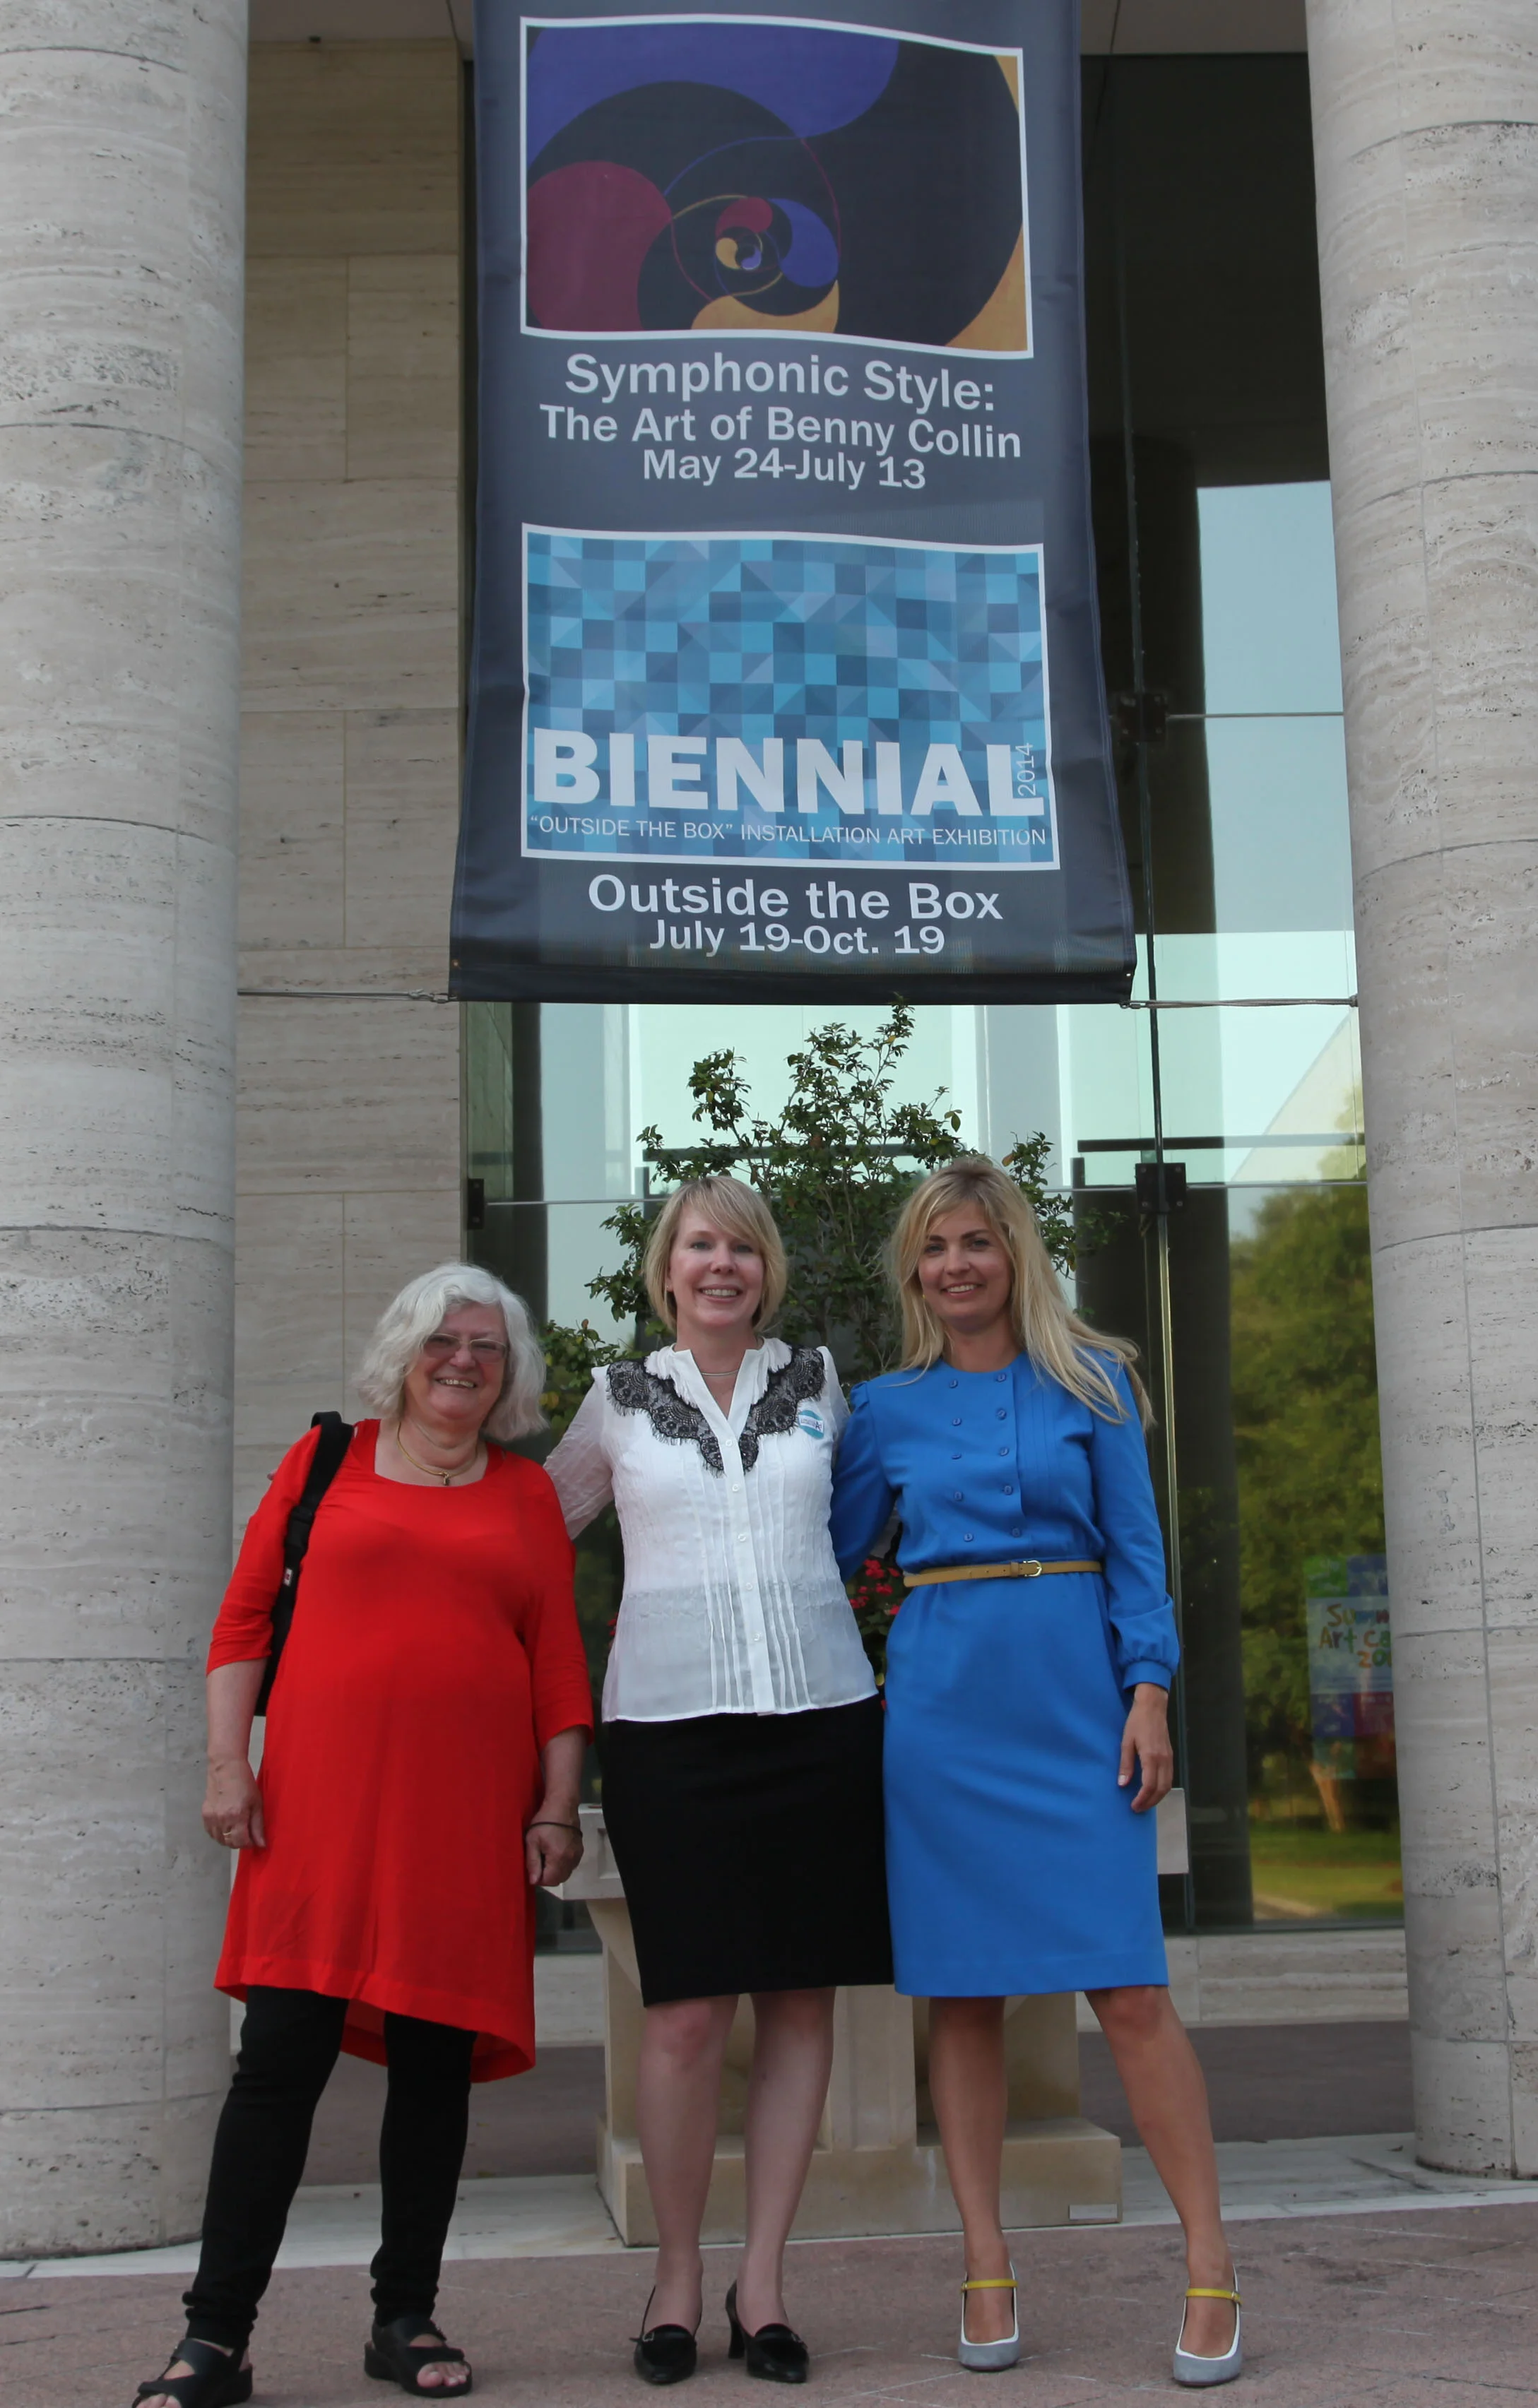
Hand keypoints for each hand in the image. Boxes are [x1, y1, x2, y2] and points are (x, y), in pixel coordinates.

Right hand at [203, 1756, 265, 1848]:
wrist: (226, 1768)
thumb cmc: (245, 1783)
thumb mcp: (257, 1803)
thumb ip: (258, 1826)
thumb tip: (261, 1844)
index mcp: (236, 1816)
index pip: (240, 1842)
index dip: (248, 1844)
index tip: (253, 1839)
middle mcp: (221, 1819)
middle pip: (229, 1843)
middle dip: (239, 1842)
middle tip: (246, 1833)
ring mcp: (211, 1818)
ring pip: (219, 1840)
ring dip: (229, 1839)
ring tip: (236, 1827)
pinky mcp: (204, 1815)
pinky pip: (211, 1833)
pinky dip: (219, 1833)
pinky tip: (226, 1824)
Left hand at [525, 1805, 583, 1888]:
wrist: (562, 1805)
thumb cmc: (544, 1822)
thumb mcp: (532, 1841)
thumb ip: (533, 1863)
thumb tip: (533, 1882)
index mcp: (558, 1859)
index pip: (549, 1881)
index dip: (539, 1878)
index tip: (533, 1867)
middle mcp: (571, 1860)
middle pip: (559, 1880)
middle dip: (548, 1876)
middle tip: (539, 1862)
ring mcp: (577, 1855)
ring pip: (566, 1873)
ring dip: (556, 1871)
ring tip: (547, 1856)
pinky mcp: (580, 1850)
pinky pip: (571, 1865)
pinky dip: (563, 1865)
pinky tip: (556, 1852)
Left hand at [1118, 1684, 1173, 1813]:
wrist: (1152, 1707)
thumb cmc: (1136, 1723)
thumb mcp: (1126, 1742)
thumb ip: (1125, 1764)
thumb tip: (1122, 1784)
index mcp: (1151, 1756)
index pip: (1149, 1785)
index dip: (1142, 1799)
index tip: (1133, 1806)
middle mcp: (1163, 1760)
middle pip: (1161, 1789)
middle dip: (1150, 1802)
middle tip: (1138, 1809)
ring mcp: (1169, 1758)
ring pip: (1168, 1785)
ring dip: (1157, 1797)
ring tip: (1145, 1803)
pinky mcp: (1170, 1756)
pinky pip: (1169, 1777)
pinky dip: (1162, 1788)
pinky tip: (1153, 1790)